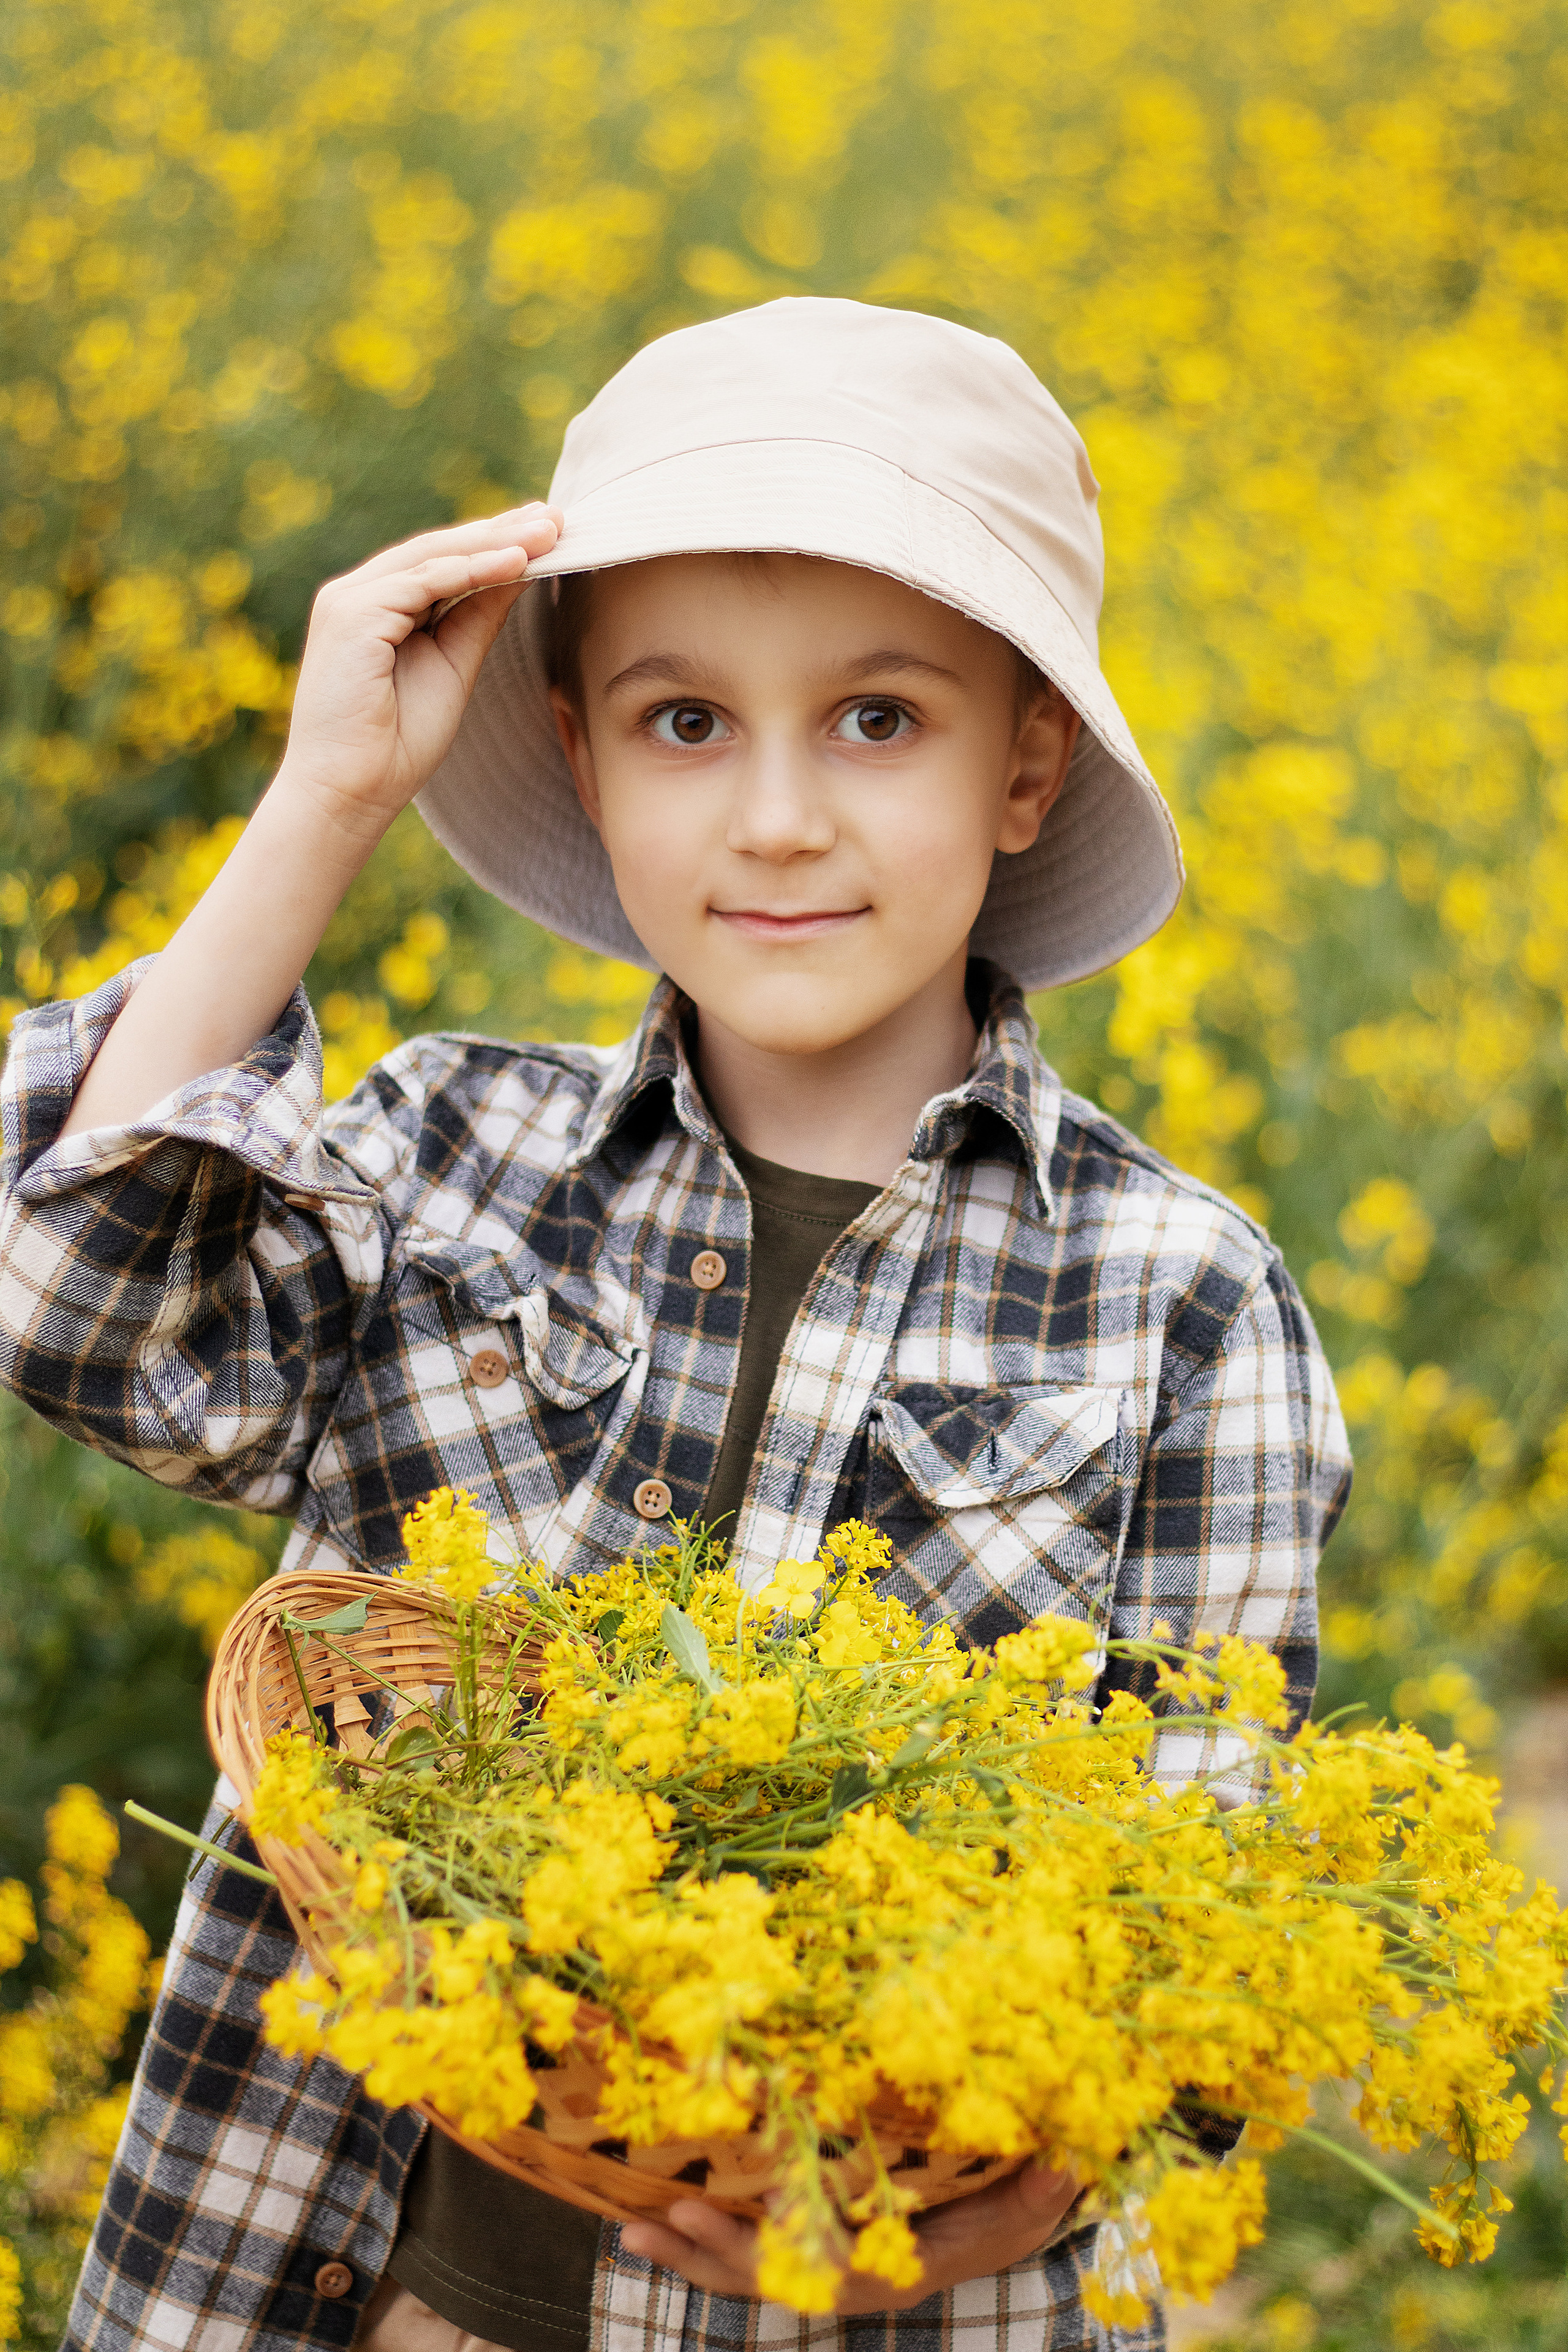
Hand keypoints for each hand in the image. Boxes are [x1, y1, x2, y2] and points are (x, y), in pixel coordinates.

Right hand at [275, 502, 562, 842]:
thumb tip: (517, 573)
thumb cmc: (396, 744)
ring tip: (549, 533)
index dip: (495, 545)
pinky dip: (473, 569)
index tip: (547, 535)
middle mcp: (359, 595)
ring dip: (495, 542)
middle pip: (440, 550)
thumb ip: (476, 618)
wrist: (350, 792)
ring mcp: (350, 600)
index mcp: (378, 608)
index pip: (443, 563)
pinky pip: (424, 581)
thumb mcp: (453, 666)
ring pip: (434, 556)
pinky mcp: (351, 614)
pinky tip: (516, 561)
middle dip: (501, 531)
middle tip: (557, 517)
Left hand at [619, 2162, 1079, 2312]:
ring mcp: (823, 2264)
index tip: (750, 2214)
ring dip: (690, 2254)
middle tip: (667, 2220)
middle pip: (774, 2277)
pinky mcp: (804, 2244)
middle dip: (717, 2254)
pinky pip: (744, 2253)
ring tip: (633, 2228)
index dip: (788, 2250)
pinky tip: (652, 2218)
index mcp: (895, 2269)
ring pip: (746, 2273)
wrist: (1000, 2224)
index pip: (833, 2269)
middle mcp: (850, 2276)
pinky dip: (699, 2242)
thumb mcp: (1031, 2203)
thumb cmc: (1010, 2205)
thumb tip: (1067, 2158)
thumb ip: (1041, 2188)